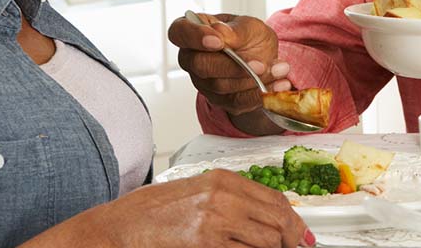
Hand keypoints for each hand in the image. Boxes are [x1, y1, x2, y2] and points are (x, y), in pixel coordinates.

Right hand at [22, 169, 313, 247]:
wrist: (119, 226)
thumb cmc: (150, 212)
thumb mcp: (195, 194)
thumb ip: (229, 200)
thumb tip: (262, 216)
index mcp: (222, 180)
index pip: (275, 198)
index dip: (294, 221)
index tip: (301, 236)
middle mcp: (223, 196)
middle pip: (278, 219)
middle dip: (291, 239)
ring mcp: (216, 220)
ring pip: (266, 240)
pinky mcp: (206, 242)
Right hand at [168, 13, 291, 128]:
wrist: (264, 58)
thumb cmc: (249, 37)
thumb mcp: (250, 26)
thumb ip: (236, 30)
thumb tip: (221, 34)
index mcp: (192, 32)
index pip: (179, 33)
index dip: (195, 37)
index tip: (218, 41)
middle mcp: (192, 59)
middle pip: (201, 65)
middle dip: (232, 66)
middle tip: (260, 63)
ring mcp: (203, 82)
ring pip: (220, 86)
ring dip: (253, 79)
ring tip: (280, 69)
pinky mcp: (219, 100)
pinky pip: (236, 102)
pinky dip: (260, 94)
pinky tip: (279, 85)